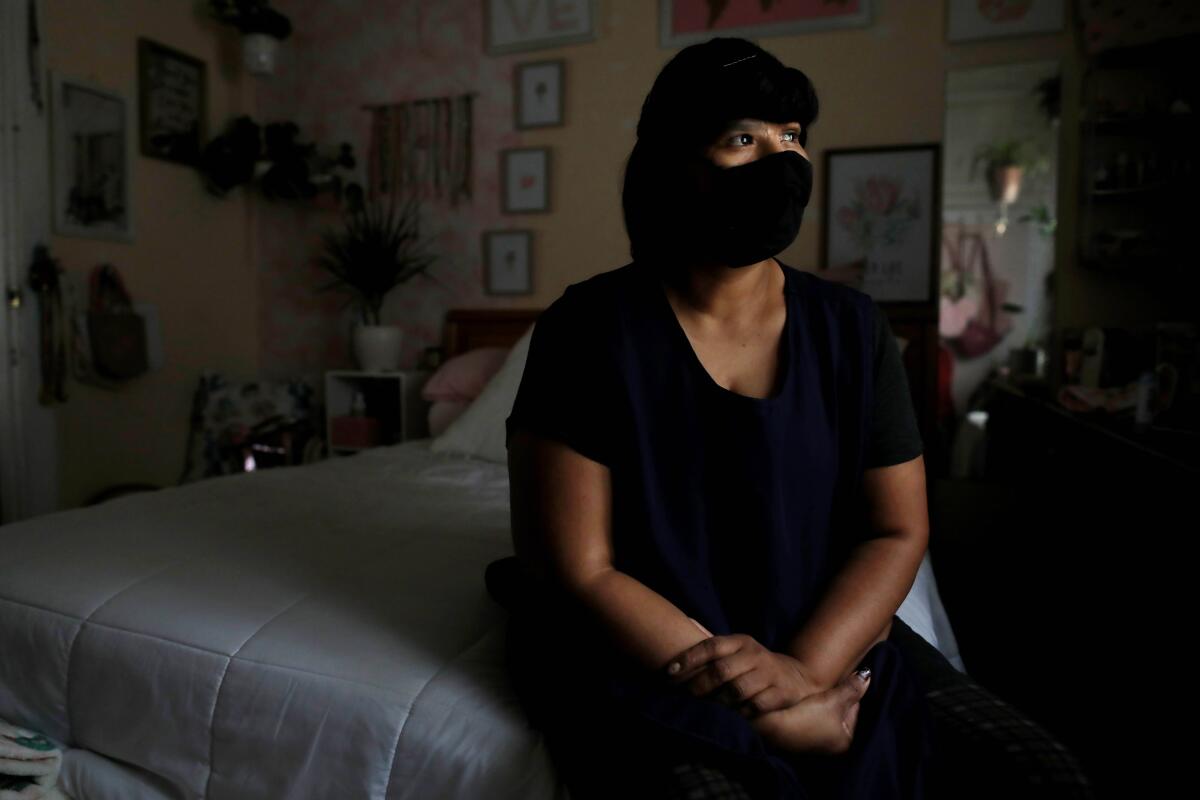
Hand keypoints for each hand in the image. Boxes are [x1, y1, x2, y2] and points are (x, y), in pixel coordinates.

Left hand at [664, 632, 821, 715]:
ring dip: (719, 701)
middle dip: (700, 685)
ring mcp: (769, 674)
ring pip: (737, 690)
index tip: (670, 671)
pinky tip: (733, 714)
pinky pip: (754, 706)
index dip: (689, 658)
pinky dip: (741, 713)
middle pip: (722, 670)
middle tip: (688, 694)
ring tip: (710, 706)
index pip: (711, 646)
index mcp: (741, 642)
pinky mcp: (780, 693)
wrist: (796, 678)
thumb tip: (685, 621)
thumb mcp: (737, 648)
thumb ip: (712, 641)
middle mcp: (755, 655)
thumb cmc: (754, 664)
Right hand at [750, 668, 871, 755]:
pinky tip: (800, 696)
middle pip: (838, 709)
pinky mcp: (797, 734)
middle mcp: (832, 743)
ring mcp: (813, 739)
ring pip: (822, 710)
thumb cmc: (804, 716)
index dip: (846, 688)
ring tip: (810, 687)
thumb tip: (867, 676)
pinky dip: (807, 705)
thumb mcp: (832, 700)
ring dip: (818, 699)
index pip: (853, 705)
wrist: (767, 726)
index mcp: (845, 738)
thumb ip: (852, 688)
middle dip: (832, 694)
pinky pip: (809, 714)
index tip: (836, 675)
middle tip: (822, 681)